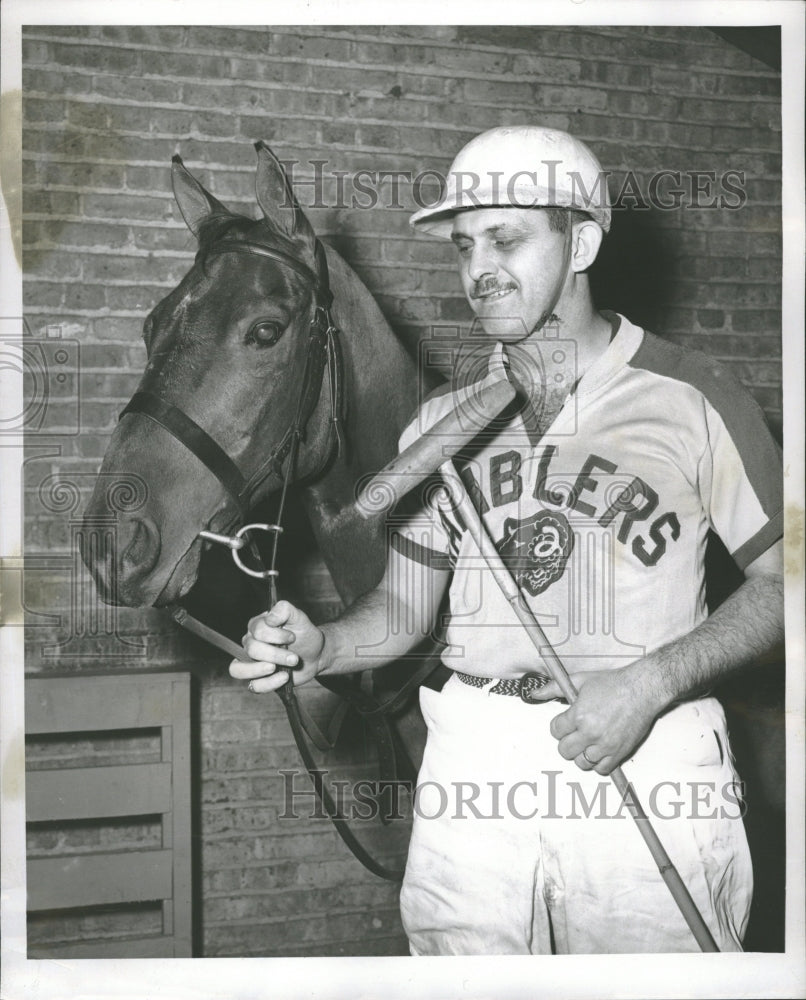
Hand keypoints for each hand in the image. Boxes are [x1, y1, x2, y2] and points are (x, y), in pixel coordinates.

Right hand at [229, 600, 324, 693]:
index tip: (292, 637)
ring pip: (238, 669)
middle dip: (275, 654)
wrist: (316, 654)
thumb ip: (284, 610)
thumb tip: (269, 618)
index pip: (257, 631)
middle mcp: (250, 644)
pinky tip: (284, 678)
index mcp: (256, 626)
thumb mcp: (299, 618)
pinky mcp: (258, 679)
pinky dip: (268, 683)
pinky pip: (253, 686)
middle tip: (294, 657)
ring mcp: (251, 663)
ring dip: (260, 670)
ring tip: (279, 669)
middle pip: (251, 650)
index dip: (275, 635)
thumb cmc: (304, 635)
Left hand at [529, 666, 661, 774]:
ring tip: (588, 741)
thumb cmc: (613, 683)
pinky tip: (599, 750)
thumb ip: (554, 688)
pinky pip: (602, 769)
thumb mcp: (580, 680)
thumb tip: (535, 694)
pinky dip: (598, 763)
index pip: (555, 731)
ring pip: (582, 762)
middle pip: (565, 750)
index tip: (566, 722)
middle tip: (576, 732)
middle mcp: (591, 733)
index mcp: (578, 715)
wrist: (642, 689)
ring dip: (581, 753)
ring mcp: (606, 745)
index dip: (559, 726)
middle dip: (567, 741)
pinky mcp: (620, 752)